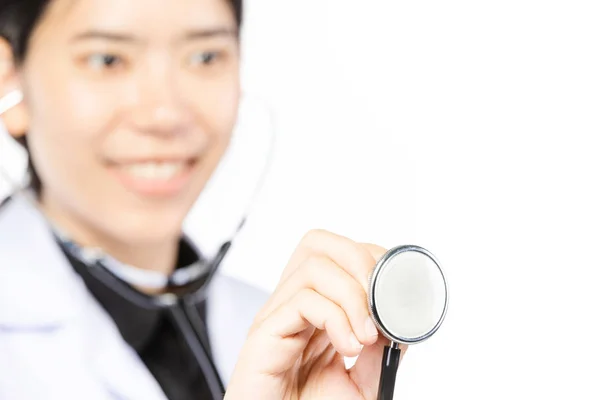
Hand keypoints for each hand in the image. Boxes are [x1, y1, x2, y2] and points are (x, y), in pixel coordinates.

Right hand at [225, 229, 407, 399]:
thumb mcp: (364, 382)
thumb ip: (381, 350)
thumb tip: (401, 321)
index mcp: (315, 309)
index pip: (339, 254)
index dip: (371, 259)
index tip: (396, 291)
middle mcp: (293, 305)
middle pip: (318, 243)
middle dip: (359, 261)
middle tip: (380, 302)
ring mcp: (277, 316)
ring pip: (313, 266)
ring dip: (352, 295)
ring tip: (365, 336)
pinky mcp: (263, 334)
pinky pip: (301, 301)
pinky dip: (335, 317)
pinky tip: (347, 345)